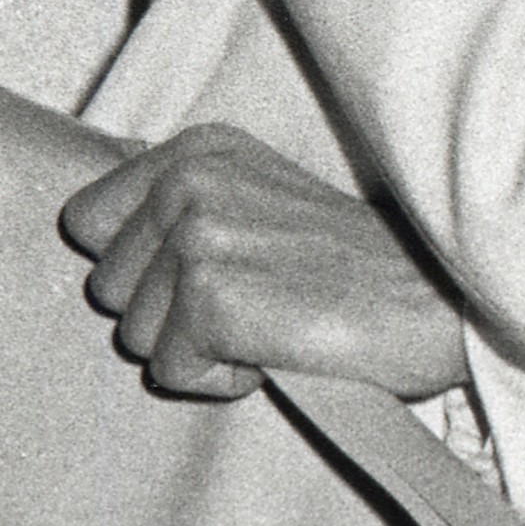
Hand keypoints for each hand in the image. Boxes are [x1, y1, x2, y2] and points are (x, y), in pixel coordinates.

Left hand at [60, 123, 469, 400]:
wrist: (437, 297)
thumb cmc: (353, 265)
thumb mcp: (259, 202)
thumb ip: (182, 204)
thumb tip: (94, 225)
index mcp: (201, 147)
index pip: (88, 219)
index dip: (143, 265)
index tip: (216, 266)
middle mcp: (192, 177)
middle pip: (106, 287)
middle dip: (169, 311)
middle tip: (257, 295)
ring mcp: (200, 234)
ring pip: (135, 335)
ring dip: (200, 346)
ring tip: (272, 318)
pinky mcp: (213, 298)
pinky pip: (173, 372)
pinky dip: (224, 377)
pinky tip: (279, 344)